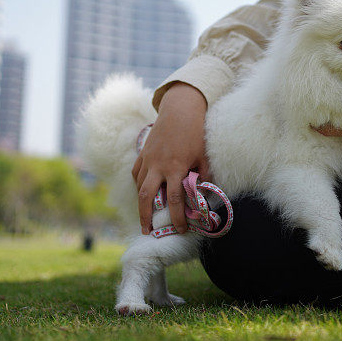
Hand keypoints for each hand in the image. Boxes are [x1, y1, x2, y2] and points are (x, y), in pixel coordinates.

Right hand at [132, 83, 209, 234]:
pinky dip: (138, 183)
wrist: (180, 109)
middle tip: (148, 231)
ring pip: (139, 185)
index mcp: (175, 168)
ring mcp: (148, 158)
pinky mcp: (143, 152)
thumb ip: (203, 176)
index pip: (176, 200)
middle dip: (145, 216)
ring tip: (146, 214)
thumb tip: (204, 196)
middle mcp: (158, 165)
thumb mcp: (204, 155)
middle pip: (146, 196)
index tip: (180, 229)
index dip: (177, 218)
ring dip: (141, 201)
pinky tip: (143, 190)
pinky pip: (136, 172)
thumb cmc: (196, 132)